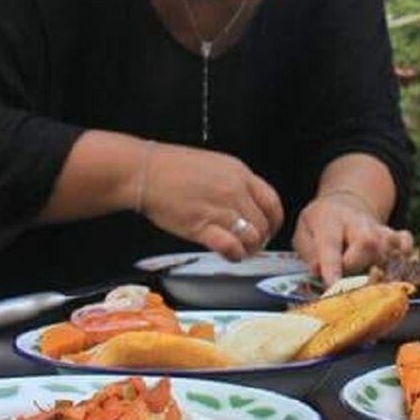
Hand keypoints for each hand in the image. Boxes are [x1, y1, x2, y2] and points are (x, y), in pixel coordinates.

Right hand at [139, 143, 283, 259]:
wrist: (144, 171)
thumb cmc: (172, 168)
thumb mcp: (214, 164)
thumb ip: (234, 182)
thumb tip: (248, 202)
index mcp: (239, 173)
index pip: (272, 202)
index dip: (275, 220)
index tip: (269, 229)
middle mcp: (234, 190)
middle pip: (263, 223)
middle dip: (261, 239)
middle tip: (252, 245)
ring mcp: (219, 208)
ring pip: (251, 237)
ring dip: (249, 249)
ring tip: (240, 251)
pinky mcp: (202, 226)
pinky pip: (231, 246)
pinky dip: (234, 254)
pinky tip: (229, 254)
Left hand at [292, 191, 412, 285]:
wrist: (342, 203)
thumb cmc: (320, 224)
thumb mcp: (303, 232)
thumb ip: (309, 252)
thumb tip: (318, 270)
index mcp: (330, 221)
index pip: (331, 246)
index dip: (332, 270)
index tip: (333, 288)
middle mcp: (358, 222)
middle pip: (367, 242)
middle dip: (358, 265)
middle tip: (346, 279)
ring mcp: (378, 227)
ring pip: (388, 245)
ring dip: (381, 265)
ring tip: (372, 277)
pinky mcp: (392, 234)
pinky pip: (405, 241)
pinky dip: (404, 255)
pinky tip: (396, 267)